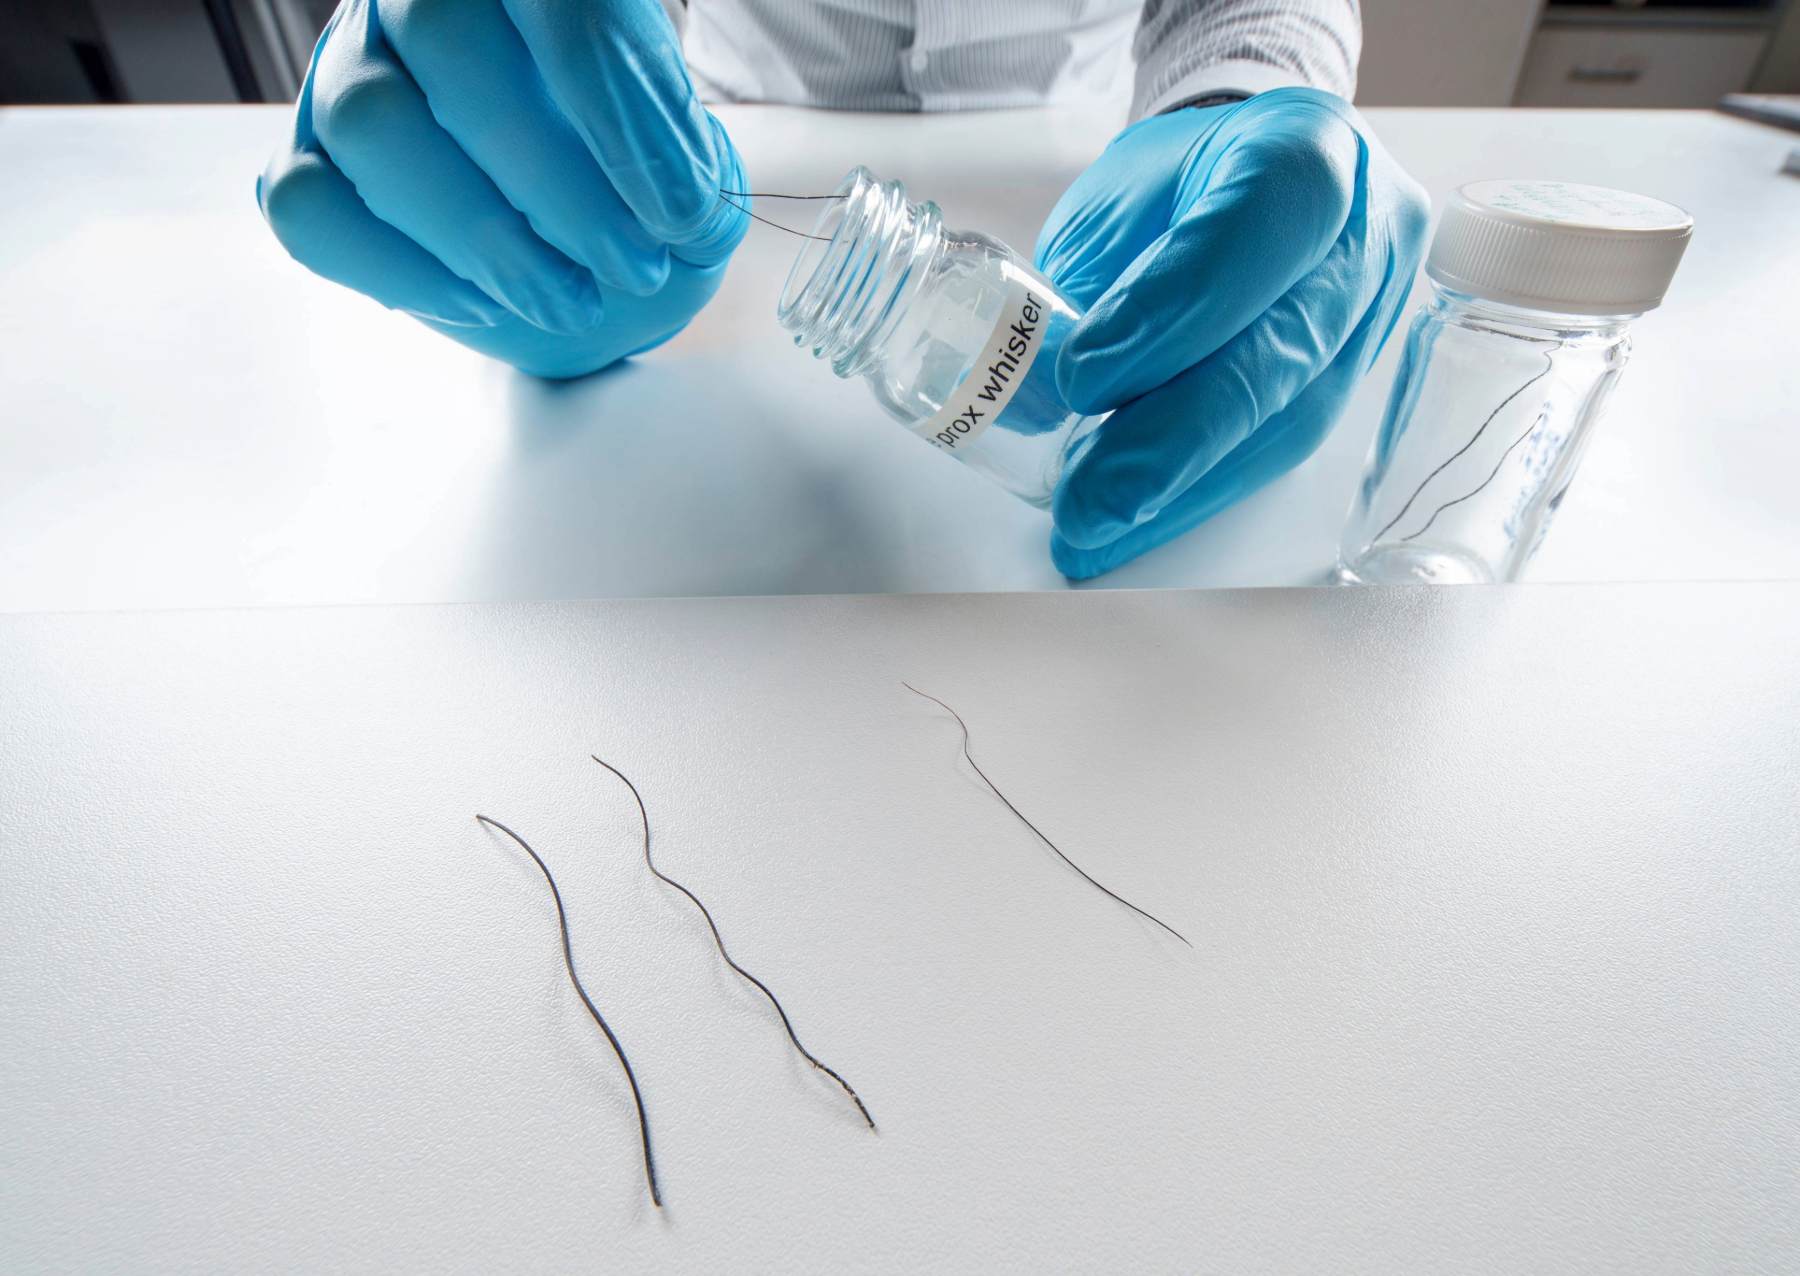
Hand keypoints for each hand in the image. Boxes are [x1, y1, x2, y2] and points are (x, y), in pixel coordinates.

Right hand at [257, 0, 748, 377]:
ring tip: (568, 300)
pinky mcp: (309, 158)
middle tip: (632, 266)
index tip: (680, 211)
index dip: (620, 105)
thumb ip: (694, 178)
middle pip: (446, 39)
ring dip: (481, 234)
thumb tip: (681, 212)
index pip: (564, 1)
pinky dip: (398, 268)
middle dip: (553, 178)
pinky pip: (307, 204)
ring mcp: (350, 71)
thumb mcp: (693, 178)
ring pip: (370, 122)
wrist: (588, 253)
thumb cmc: (636, 193)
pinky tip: (481, 303)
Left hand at [1035, 87, 1429, 577]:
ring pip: (1292, 418)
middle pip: (1288, 346)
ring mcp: (1375, 312)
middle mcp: (1365, 230)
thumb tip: (1037, 396)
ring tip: (1096, 525)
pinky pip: (1280, 451)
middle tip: (1089, 495)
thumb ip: (1091, 286)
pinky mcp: (1355, 381)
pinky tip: (1133, 525)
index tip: (1082, 377)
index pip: (1260, 223)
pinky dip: (1197, 496)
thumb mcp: (1119, 202)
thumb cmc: (1182, 182)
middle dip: (1177, 435)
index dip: (1175, 308)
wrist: (1253, 180)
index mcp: (1306, 147)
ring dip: (1185, 486)